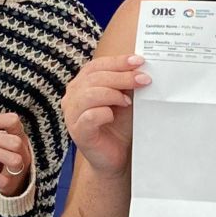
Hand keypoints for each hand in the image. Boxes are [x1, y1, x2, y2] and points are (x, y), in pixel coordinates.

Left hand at [0, 112, 32, 198]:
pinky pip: (1, 178)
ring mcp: (19, 169)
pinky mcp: (9, 183)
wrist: (14, 182)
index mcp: (20, 136)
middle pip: (15, 142)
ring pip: (13, 159)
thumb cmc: (5, 156)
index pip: (13, 121)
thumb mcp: (5, 140)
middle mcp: (22, 152)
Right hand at [61, 55, 148, 174]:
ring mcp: (72, 115)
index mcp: (81, 84)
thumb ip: (127, 83)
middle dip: (122, 77)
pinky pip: (89, 116)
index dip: (117, 62)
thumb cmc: (119, 125)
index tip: (139, 61)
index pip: (96, 66)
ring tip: (128, 102)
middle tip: (143, 80)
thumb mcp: (125, 98)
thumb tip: (141, 66)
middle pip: (94, 78)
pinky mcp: (77, 131)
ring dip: (113, 94)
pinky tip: (113, 116)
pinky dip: (104, 113)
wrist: (116, 155)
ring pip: (89, 94)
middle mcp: (72, 97)